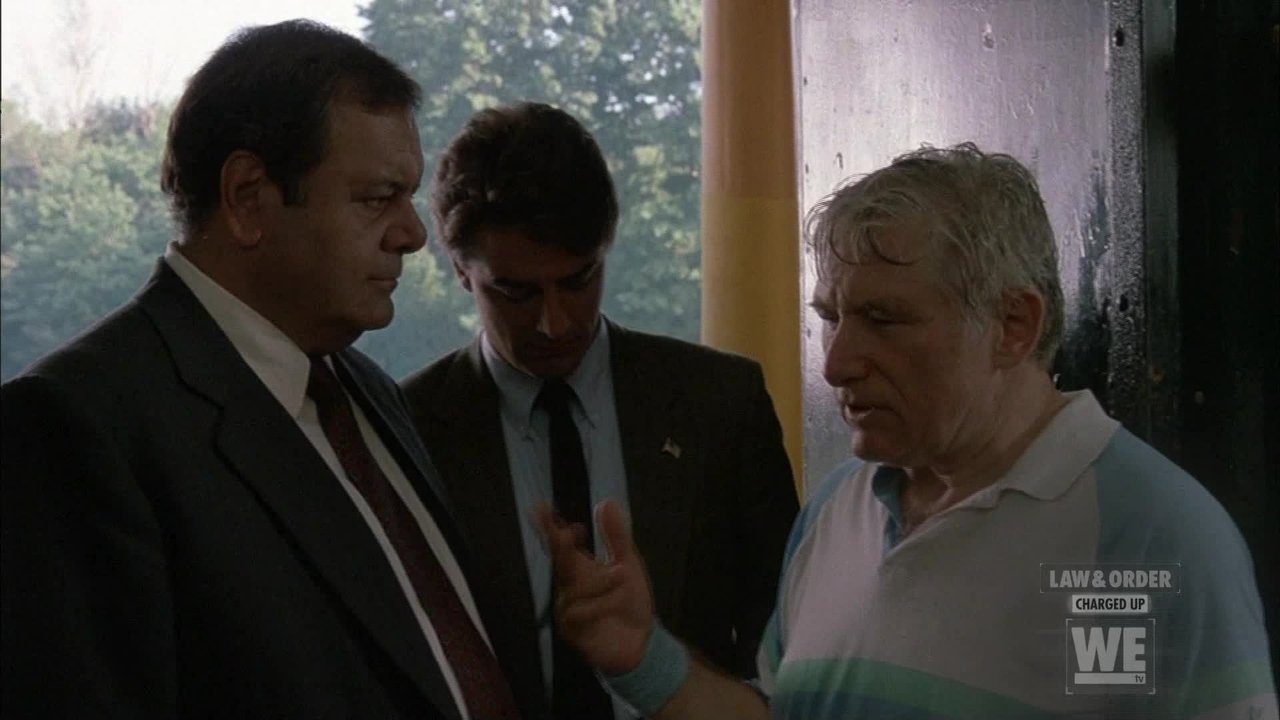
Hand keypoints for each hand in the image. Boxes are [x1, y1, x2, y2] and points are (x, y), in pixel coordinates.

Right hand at [537, 500, 654, 675]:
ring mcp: (567, 609)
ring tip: (623, 575)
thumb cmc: (629, 603)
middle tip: (567, 532)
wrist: (642, 642)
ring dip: (601, 581)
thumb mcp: (628, 564)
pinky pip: (579, 612)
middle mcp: (569, 586)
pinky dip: (601, 604)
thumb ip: (616, 537)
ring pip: (574, 588)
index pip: (561, 544)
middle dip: (562, 547)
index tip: (540, 508)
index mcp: (580, 568)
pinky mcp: (571, 631)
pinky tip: (615, 603)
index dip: (549, 526)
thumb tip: (605, 502)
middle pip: (560, 562)